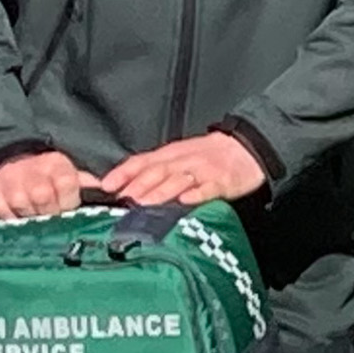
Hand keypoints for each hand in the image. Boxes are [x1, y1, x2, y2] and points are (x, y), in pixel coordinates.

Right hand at [0, 151, 99, 218]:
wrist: (11, 163)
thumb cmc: (48, 174)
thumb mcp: (70, 173)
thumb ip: (88, 185)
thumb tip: (111, 196)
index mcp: (55, 164)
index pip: (66, 183)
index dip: (70, 201)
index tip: (70, 210)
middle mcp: (30, 169)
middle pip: (43, 196)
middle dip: (51, 213)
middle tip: (54, 221)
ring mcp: (8, 180)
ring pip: (21, 204)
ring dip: (31, 218)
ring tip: (37, 222)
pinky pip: (0, 211)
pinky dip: (11, 219)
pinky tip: (19, 219)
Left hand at [101, 132, 265, 206]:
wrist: (246, 148)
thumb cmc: (209, 156)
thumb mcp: (179, 156)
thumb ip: (155, 169)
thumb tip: (125, 187)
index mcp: (171, 154)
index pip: (143, 161)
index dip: (124, 172)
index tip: (106, 185)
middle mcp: (184, 161)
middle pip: (158, 171)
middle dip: (139, 185)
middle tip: (123, 200)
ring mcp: (203, 171)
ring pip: (179, 180)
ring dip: (161, 192)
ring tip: (146, 204)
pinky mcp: (223, 182)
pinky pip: (209, 188)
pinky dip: (197, 194)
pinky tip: (187, 201)